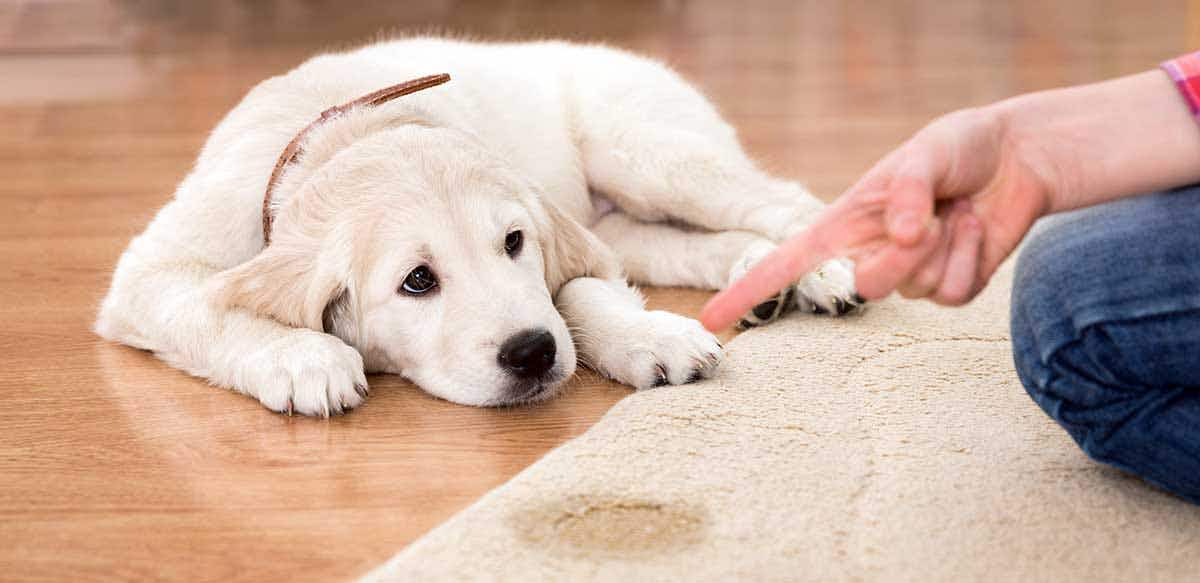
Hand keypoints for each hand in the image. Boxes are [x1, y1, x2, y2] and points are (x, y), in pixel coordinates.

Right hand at [701, 106, 1054, 330]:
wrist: (1017, 158)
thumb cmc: (958, 148)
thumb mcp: (927, 152)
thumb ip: (907, 190)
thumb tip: (899, 235)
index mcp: (844, 223)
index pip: (785, 263)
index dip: (746, 290)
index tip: (713, 320)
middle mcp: (870, 253)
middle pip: (865, 287)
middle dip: (900, 258)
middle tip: (929, 219)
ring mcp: (909, 275)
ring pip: (914, 290)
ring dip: (944, 247)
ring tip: (957, 211)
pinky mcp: (949, 287)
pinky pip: (952, 294)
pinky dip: (971, 257)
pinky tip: (976, 228)